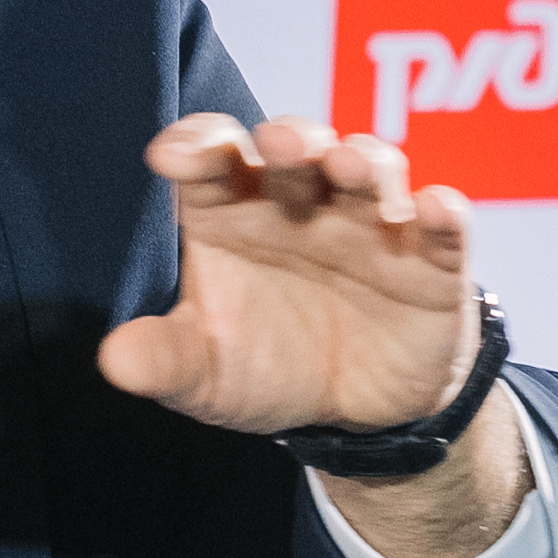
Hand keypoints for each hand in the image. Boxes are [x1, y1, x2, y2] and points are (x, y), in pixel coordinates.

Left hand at [102, 114, 525, 557]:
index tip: (171, 157)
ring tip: (349, 166)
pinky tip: (437, 209)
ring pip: (371, 171)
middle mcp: (301, 203)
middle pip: (297, 150)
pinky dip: (443, 215)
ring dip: (363, 162)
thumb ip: (164, 359)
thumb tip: (114, 361)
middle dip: (292, 139)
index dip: (194, 146)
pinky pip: (443, 230)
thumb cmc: (266, 367)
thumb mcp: (205, 375)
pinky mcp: (431, 263)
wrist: (353, 418)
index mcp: (233, 212)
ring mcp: (369, 225)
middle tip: (282, 144)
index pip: (211, 159)